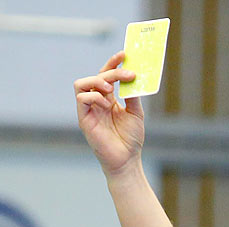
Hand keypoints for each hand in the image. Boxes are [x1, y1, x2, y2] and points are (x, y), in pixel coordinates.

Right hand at [74, 52, 144, 174]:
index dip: (113, 63)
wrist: (127, 160)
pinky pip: (81, 99)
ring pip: (82, 84)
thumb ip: (133, 96)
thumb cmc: (131, 139)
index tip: (124, 55)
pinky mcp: (84, 119)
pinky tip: (106, 103)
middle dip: (111, 71)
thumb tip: (133, 78)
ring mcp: (89, 109)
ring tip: (111, 88)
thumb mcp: (136, 114)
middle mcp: (97, 101)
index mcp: (108, 99)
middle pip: (96, 77)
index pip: (106, 75)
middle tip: (127, 73)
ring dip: (96, 81)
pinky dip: (93, 97)